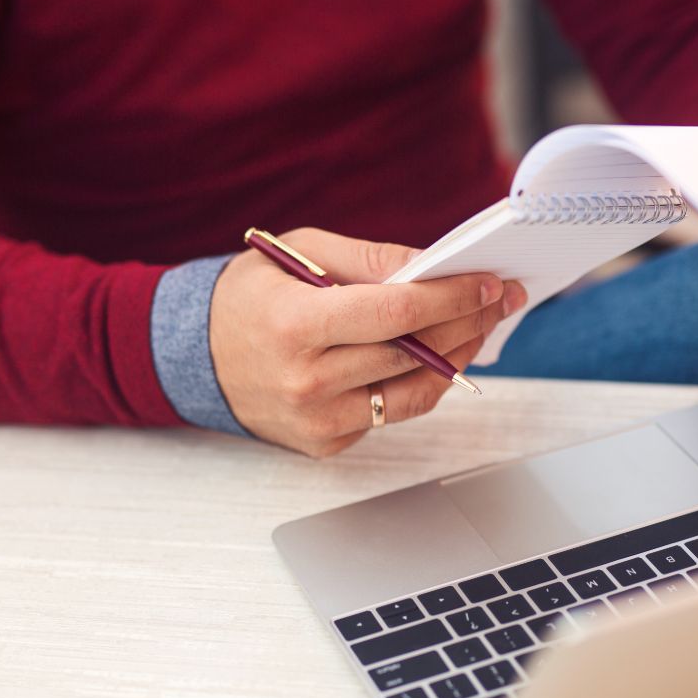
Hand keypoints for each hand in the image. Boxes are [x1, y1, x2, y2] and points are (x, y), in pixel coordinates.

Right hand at [209, 228, 526, 456]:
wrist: (195, 356)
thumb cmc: (250, 297)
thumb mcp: (299, 253)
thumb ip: (368, 259)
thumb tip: (433, 267)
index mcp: (296, 326)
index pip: (394, 314)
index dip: (450, 298)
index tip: (489, 283)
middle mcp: (306, 381)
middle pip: (413, 355)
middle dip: (467, 323)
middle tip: (501, 299)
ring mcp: (316, 420)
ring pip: (414, 393)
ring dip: (456, 359)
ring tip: (478, 327)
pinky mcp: (325, 444)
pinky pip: (390, 413)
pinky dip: (420, 384)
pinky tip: (437, 356)